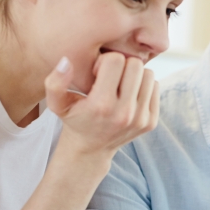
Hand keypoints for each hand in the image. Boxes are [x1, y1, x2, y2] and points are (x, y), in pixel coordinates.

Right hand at [43, 52, 158, 156]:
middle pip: (135, 65)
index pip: (115, 60)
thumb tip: (66, 61)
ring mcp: (141, 119)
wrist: (91, 149)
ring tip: (120, 86)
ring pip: (148, 74)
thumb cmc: (74, 119)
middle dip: (122, 65)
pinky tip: (128, 95)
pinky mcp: (151, 122)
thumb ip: (55, 82)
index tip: (97, 73)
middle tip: (110, 77)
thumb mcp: (56, 103)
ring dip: (134, 75)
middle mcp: (124, 113)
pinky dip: (143, 86)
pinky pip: (154, 87)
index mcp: (102, 105)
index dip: (105, 61)